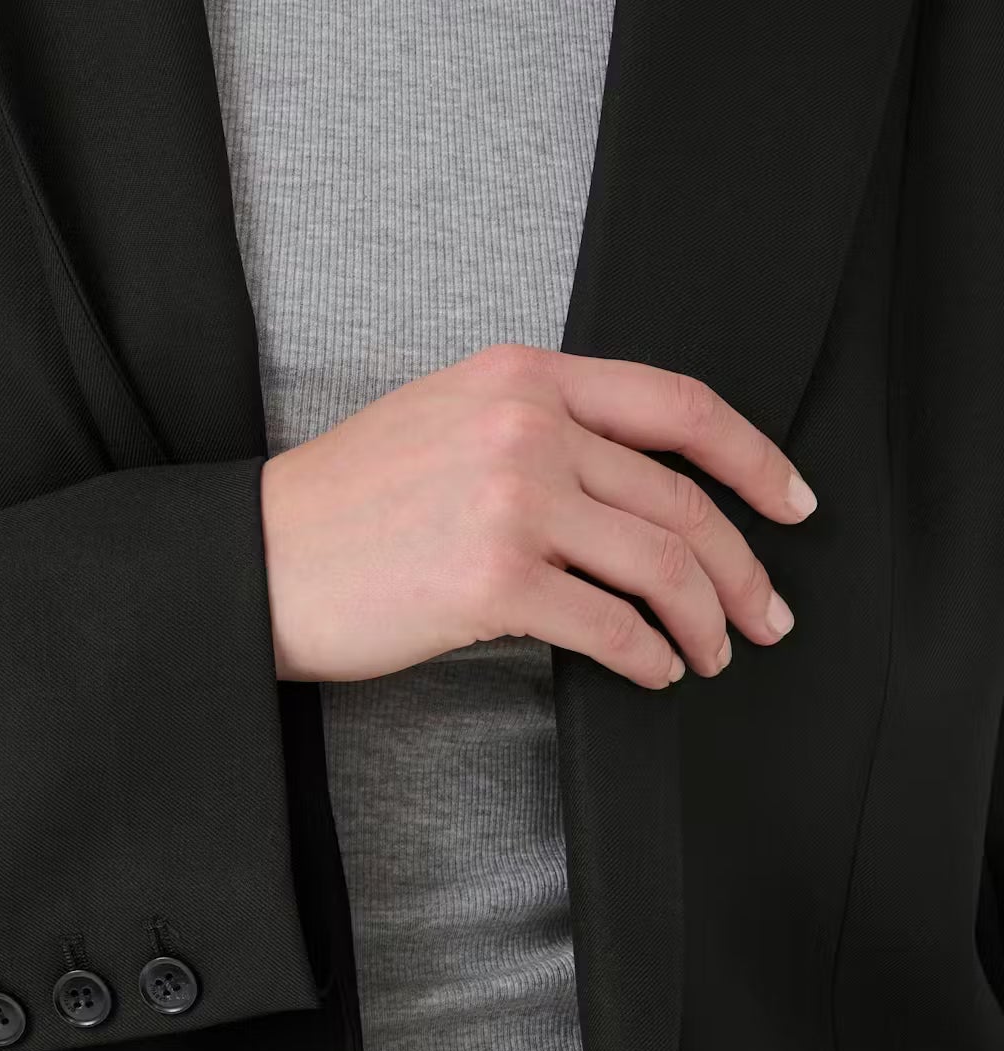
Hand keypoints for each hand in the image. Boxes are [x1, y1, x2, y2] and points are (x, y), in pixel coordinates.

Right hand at [259, 342, 813, 687]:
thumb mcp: (443, 421)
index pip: (676, 405)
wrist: (255, 559)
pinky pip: (609, 626)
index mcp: (521, 377)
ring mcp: (511, 501)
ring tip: (710, 655)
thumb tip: (630, 486)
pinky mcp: (492, 580)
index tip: (794, 503)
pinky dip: (647, 658)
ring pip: (660, 564)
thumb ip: (534, 426)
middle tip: (765, 616)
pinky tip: (653, 673)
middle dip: (741, 569)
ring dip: (704, 621)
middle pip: (681, 499)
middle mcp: (524, 426)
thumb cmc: (342, 506)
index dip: (754, 458)